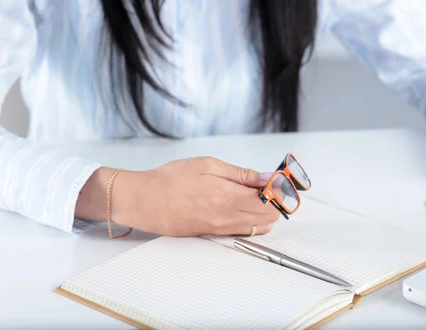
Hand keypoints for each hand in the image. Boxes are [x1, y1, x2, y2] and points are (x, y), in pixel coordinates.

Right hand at [76, 157, 280, 236]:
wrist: (144, 201)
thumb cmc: (171, 179)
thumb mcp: (207, 165)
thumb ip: (240, 173)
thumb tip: (266, 177)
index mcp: (229, 196)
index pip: (270, 199)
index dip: (281, 189)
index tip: (281, 179)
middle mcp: (229, 217)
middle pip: (270, 216)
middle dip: (277, 201)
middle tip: (272, 186)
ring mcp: (222, 229)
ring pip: (260, 227)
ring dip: (267, 213)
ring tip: (259, 196)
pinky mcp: (214, 235)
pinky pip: (244, 232)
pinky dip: (253, 222)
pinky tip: (245, 207)